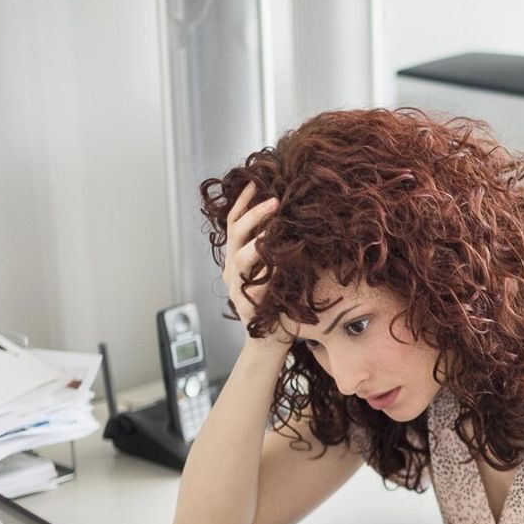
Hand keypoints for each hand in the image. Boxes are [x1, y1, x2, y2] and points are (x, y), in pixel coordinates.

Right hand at [222, 182, 285, 344]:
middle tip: (276, 201)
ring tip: (275, 230)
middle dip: (254, 216)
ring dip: (258, 244)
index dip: (243, 202)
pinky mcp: (247, 308)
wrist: (268, 342)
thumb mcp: (272, 271)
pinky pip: (255, 289)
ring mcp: (237, 289)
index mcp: (236, 259)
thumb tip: (290, 219)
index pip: (234, 223)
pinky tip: (282, 267)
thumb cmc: (276, 304)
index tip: (255, 181)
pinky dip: (267, 278)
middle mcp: (233, 271)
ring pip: (241, 261)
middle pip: (236, 235)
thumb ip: (274, 249)